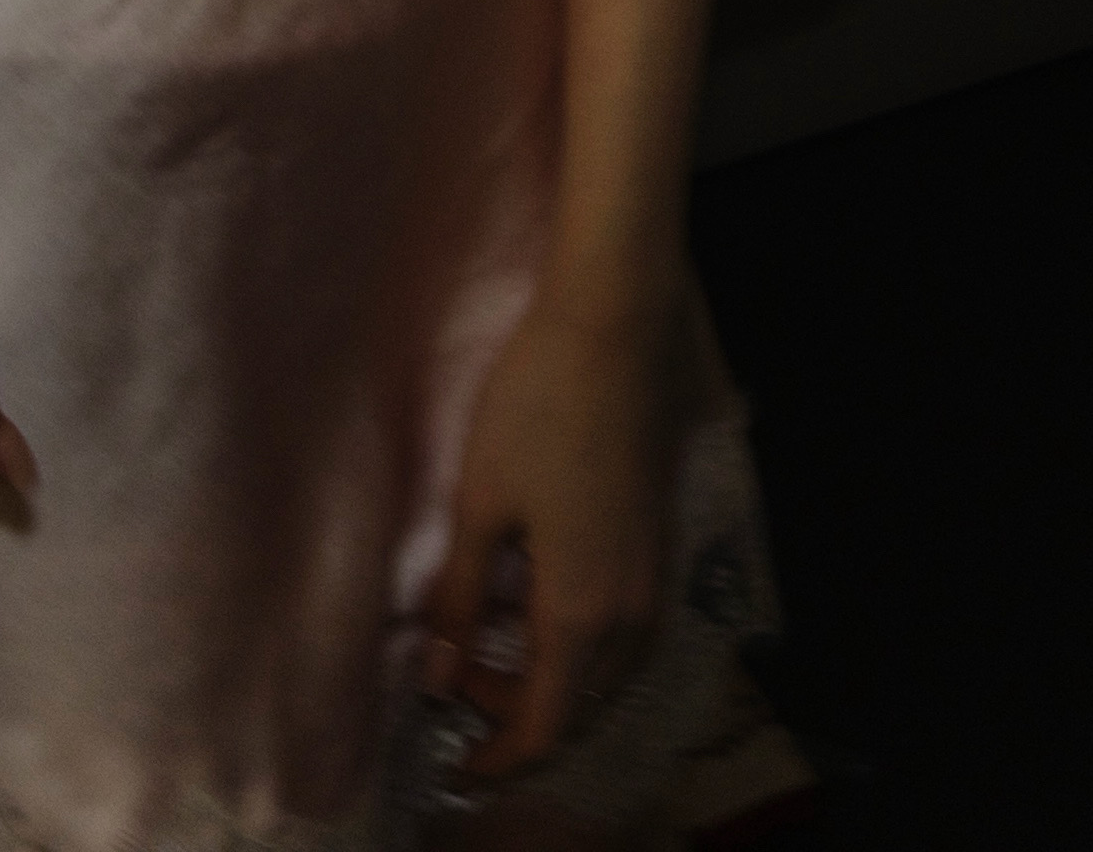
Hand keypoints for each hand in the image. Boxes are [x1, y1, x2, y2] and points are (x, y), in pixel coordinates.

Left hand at [421, 285, 673, 778]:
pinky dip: (579, 641)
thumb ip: (457, 593)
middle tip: (452, 674)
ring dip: (550, 676)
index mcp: (581, 611)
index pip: (546, 725)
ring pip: (606, 670)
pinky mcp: (660, 543)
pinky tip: (536, 597)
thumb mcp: (479, 500)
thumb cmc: (538, 405)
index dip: (500, 755)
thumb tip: (432, 672)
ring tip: (486, 638)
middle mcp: (631, 612)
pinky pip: (624, 630)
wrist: (616, 328)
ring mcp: (654, 577)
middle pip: (580, 705)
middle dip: (516, 711)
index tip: (457, 764)